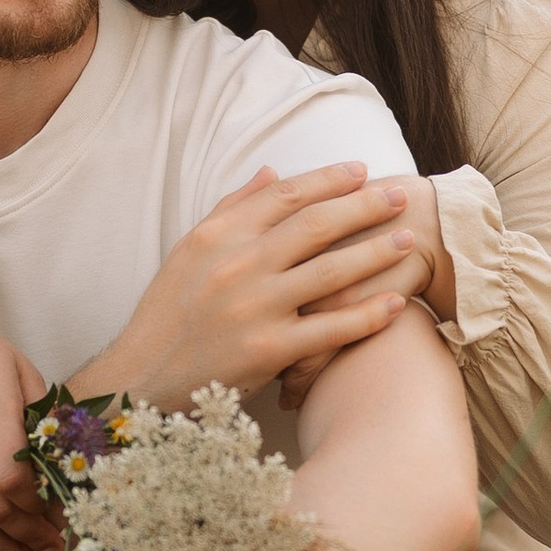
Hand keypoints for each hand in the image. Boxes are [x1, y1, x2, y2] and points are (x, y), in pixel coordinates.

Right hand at [83, 162, 425, 411]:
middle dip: (364, 207)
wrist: (141, 378)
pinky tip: (397, 302)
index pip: (284, 195)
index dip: (328, 180)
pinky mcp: (269, 350)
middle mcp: (237, 265)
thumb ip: (232, 209)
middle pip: (315, 225)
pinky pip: (331, 329)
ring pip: (331, 271)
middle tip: (400, 196)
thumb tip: (273, 171)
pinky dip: (368, 314)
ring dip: (376, 253)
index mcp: (217, 236)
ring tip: (409, 240)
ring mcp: (255, 308)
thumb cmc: (167, 315)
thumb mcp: (189, 252)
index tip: (361, 171)